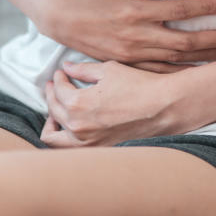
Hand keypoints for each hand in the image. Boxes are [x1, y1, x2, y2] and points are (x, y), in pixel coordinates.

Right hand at [34, 0, 215, 73]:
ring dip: (202, 59)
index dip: (207, 8)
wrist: (55, 16)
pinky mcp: (123, 64)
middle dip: (214, 39)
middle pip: (184, 41)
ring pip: (174, 60)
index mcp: (136, 11)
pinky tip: (196, 74)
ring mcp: (130, 54)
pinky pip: (156, 73)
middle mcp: (136, 36)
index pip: (180, 10)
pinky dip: (178, 74)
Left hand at [40, 60, 178, 147]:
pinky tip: (71, 125)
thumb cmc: (140, 85)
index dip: (58, 78)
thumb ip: (83, 69)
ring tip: (56, 111)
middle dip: (51, 95)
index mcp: (78, 104)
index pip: (58, 90)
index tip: (62, 72)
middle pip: (53, 110)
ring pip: (53, 138)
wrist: (164, 107)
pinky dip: (65, 138)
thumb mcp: (108, 70)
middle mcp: (79, 126)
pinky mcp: (99, 149)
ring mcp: (88, 142)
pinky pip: (70, 148)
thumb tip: (67, 67)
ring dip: (51, 122)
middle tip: (55, 86)